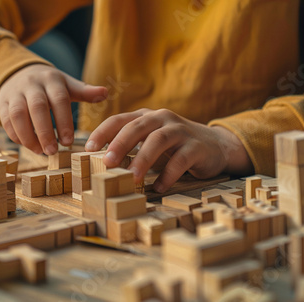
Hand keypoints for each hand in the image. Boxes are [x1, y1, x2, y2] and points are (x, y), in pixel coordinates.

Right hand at [0, 64, 107, 154]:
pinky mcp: (2, 103)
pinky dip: (15, 135)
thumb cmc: (50, 85)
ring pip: (17, 114)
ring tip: (40, 152)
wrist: (20, 73)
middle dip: (45, 131)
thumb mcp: (68, 85)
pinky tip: (28, 146)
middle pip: (37, 107)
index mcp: (52, 80)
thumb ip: (85, 91)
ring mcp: (15, 93)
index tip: (68, 142)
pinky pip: (5, 120)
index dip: (64, 121)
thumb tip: (105, 93)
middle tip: (53, 151)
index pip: (59, 99)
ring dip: (28, 136)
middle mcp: (32, 84)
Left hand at [85, 109, 253, 191]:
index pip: (120, 119)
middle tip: (106, 162)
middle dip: (120, 144)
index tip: (88, 149)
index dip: (103, 132)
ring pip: (158, 141)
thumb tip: (99, 163)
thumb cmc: (174, 146)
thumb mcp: (150, 140)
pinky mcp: (196, 147)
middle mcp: (162, 119)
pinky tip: (159, 187)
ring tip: (131, 177)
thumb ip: (130, 146)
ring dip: (143, 159)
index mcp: (147, 117)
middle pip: (138, 127)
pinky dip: (168, 174)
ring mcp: (181, 131)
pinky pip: (180, 160)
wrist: (215, 146)